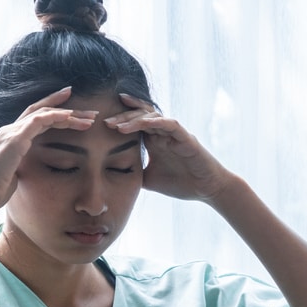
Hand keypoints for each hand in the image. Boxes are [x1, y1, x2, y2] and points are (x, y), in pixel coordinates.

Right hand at [0, 87, 97, 209]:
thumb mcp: (15, 175)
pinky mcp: (16, 138)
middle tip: (91, 112)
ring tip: (90, 117)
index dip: (57, 113)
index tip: (76, 113)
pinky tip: (70, 116)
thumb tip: (25, 171)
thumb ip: (21, 167)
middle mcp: (12, 130)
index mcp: (12, 138)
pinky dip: (55, 116)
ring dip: (69, 114)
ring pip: (45, 114)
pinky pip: (38, 120)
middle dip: (68, 109)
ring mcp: (13, 132)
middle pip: (43, 112)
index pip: (37, 119)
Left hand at [105, 93, 233, 201]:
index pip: (134, 124)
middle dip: (121, 118)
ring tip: (117, 126)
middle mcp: (163, 133)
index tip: (99, 122)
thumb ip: (134, 173)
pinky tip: (143, 123)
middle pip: (140, 116)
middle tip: (103, 122)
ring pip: (152, 117)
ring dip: (134, 119)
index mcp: (155, 141)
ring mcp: (175, 134)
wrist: (207, 190)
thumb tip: (110, 178)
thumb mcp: (150, 179)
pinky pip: (170, 124)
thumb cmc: (182, 183)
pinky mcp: (186, 137)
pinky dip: (156, 122)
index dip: (118, 120)